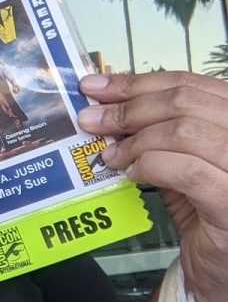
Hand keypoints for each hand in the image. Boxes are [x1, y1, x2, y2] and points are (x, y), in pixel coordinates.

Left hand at [78, 71, 227, 301]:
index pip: (191, 84)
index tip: (96, 87)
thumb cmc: (211, 219)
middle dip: (127, 107)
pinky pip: (188, 170)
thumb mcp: (187, 165)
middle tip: (90, 119)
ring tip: (109, 154)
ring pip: (185, 131)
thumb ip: (160, 137)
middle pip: (185, 102)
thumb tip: (108, 109)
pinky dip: (151, 165)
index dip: (138, 82)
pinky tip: (130, 174)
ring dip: (135, 139)